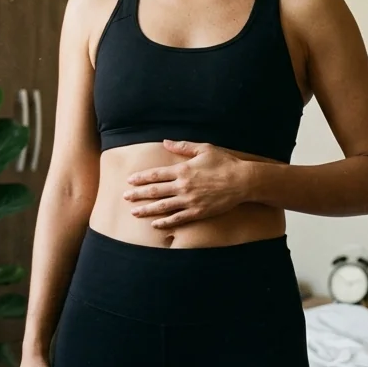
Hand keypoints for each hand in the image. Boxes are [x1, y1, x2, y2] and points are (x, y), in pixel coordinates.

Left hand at [123, 140, 249, 228]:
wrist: (242, 181)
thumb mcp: (204, 149)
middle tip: (125, 197)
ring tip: (134, 212)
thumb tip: (165, 142)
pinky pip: (178, 218)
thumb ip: (183, 146)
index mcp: (183, 169)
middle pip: (155, 191)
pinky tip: (155, 224)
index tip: (130, 181)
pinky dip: (165, 222)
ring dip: (147, 209)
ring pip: (163, 206)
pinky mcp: (198, 212)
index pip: (156, 174)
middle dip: (138, 194)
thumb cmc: (224, 162)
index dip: (141, 178)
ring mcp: (190, 200)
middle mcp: (183, 186)